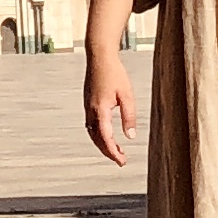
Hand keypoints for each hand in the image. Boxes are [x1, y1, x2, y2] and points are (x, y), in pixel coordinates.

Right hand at [84, 51, 136, 167]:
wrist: (99, 56)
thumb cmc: (115, 73)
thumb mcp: (126, 95)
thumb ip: (129, 117)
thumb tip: (130, 136)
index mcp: (100, 110)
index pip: (105, 138)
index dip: (113, 152)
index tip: (121, 161)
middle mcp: (90, 110)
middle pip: (96, 138)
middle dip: (107, 151)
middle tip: (120, 160)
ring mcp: (87, 107)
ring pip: (92, 132)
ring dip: (102, 144)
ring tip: (116, 150)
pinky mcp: (87, 103)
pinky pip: (91, 125)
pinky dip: (98, 134)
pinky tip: (108, 135)